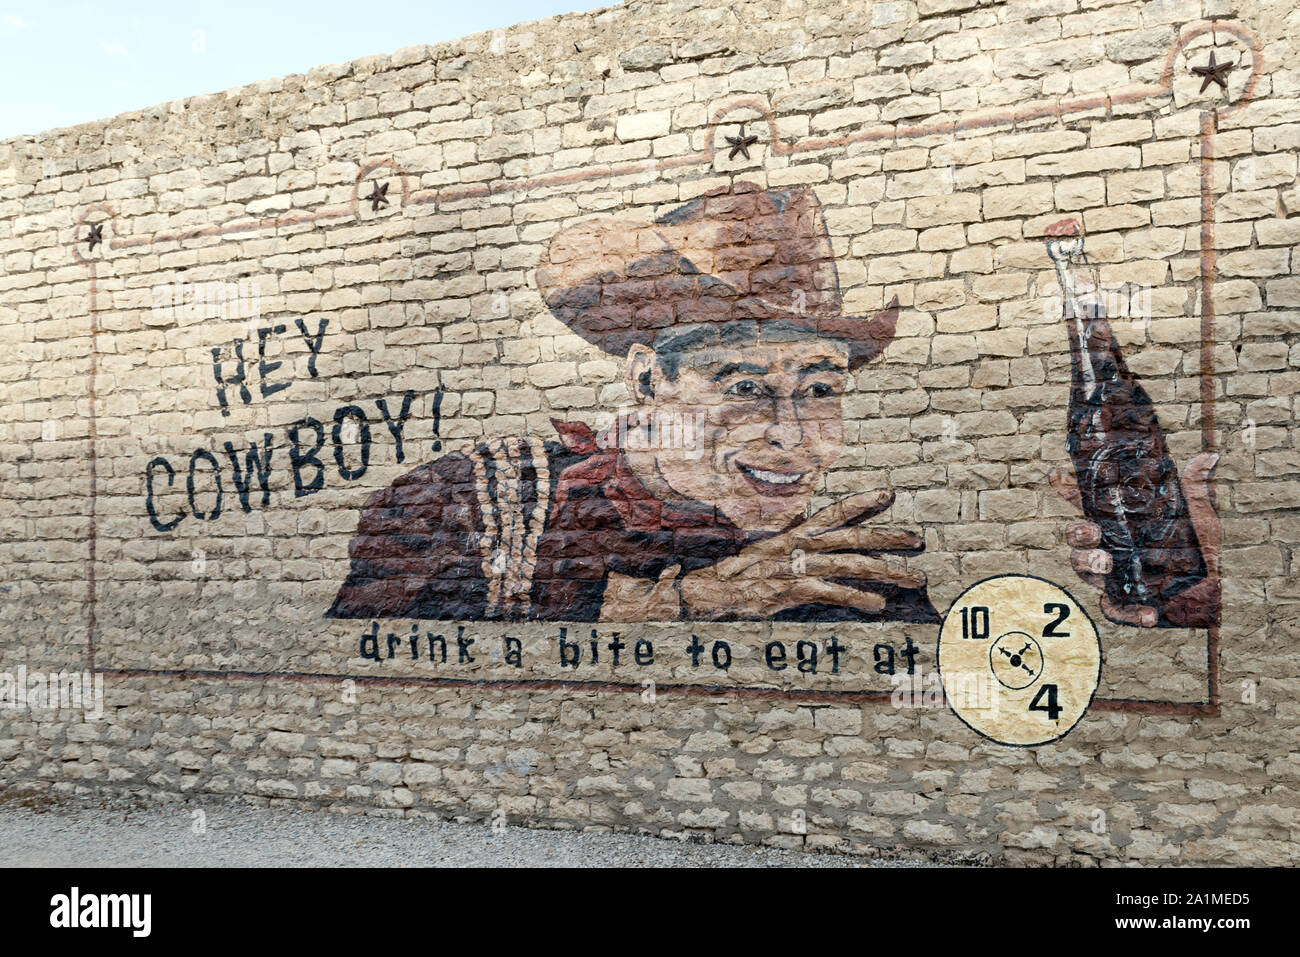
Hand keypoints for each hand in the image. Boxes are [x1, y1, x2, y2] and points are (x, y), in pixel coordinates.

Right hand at [675, 489, 926, 619]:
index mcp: (792, 536)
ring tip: (915, 577)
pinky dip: (855, 597)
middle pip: (851, 537)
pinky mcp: (787, 591)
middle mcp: (796, 547)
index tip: (889, 494)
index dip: (861, 503)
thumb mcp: (764, 557)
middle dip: (889, 537)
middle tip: (920, 539)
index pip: (832, 514)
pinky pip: (829, 592)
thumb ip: (792, 551)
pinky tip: (877, 604)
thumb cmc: (733, 579)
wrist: (701, 593)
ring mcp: (793, 568)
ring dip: (886, 570)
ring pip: (849, 564)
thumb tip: (814, 549)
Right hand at [1048, 452, 1220, 627]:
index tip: (1057, 474)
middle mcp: (1107, 546)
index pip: (1084, 501)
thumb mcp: (1196, 514)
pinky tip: (1150, 614)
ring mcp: (1111, 576)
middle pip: (1075, 536)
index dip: (1066, 487)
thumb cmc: (1197, 547)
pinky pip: (1114, 610)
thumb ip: (1194, 487)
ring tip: (1107, 564)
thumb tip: (1209, 456)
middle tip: (1093, 531)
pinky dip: (1129, 614)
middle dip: (1077, 532)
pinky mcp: (1123, 602)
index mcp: (1117, 521)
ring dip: (1088, 564)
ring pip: (1082, 569)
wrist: (1214, 588)